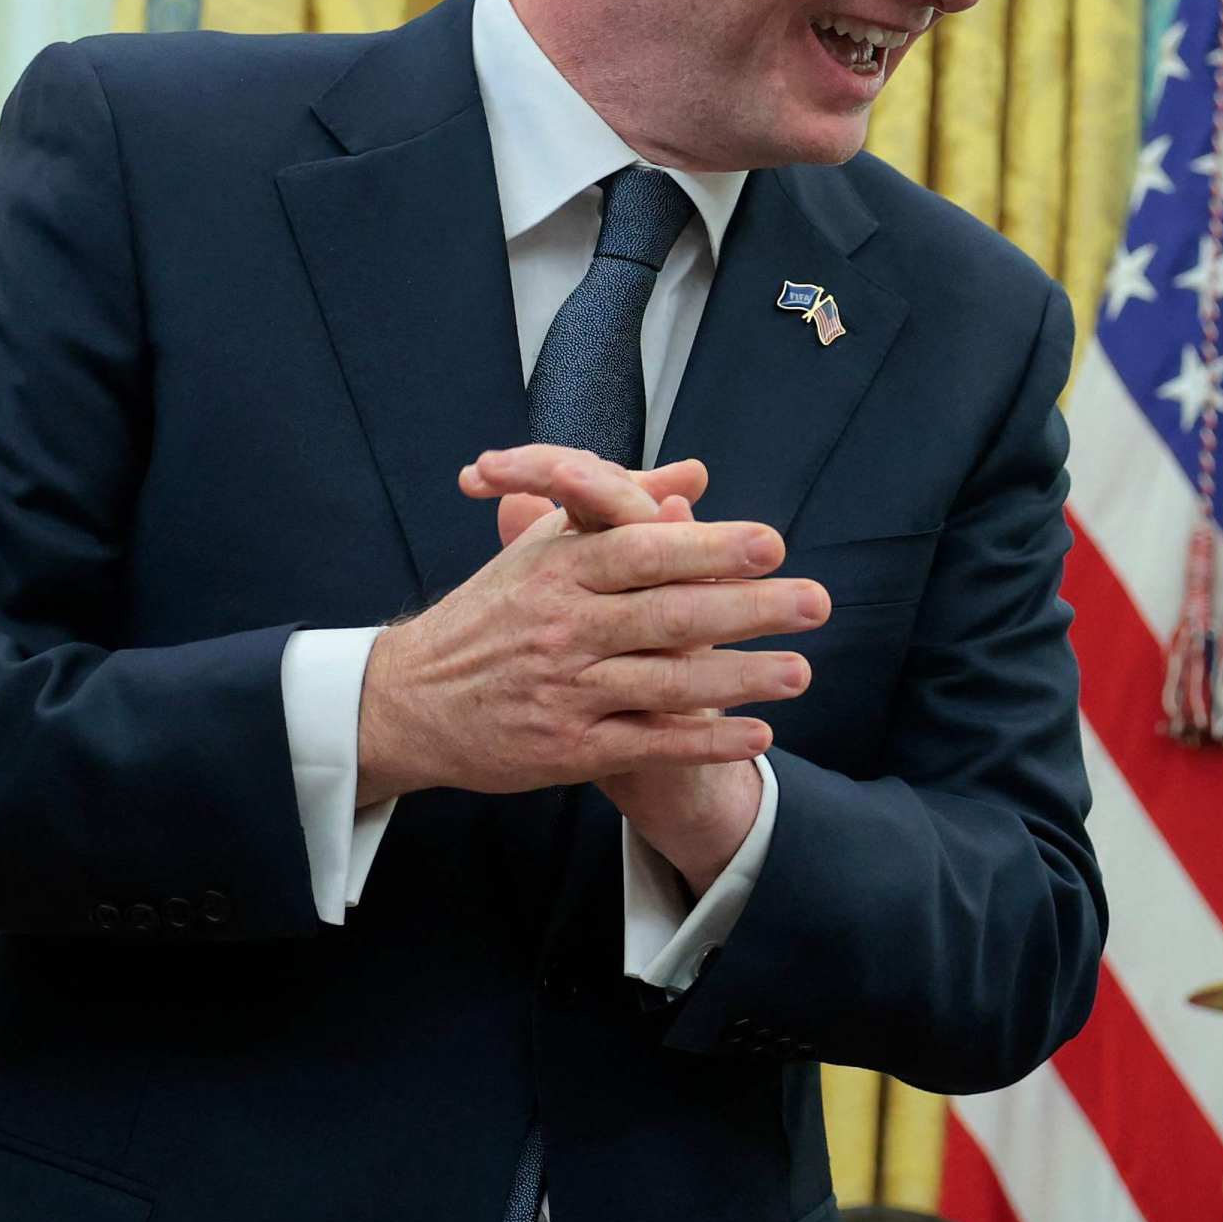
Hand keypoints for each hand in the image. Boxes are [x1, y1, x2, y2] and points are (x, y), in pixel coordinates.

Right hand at [355, 447, 819, 811]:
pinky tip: (758, 735)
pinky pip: (648, 744)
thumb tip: (695, 473)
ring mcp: (566, 690)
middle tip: (816, 601)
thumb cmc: (490, 615)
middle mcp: (564, 628)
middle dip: (747, 609)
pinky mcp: (568, 747)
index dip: (707, 547)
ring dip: (740, 679)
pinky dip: (704, 741)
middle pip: (668, 615)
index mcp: (559, 570)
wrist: (406, 700)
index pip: (642, 552)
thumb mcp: (544, 550)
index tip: (771, 543)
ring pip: (666, 683)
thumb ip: (621, 510)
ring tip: (800, 671)